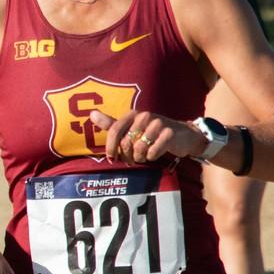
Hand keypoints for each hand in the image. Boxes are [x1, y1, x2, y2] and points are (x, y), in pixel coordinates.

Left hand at [90, 108, 206, 163]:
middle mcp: (144, 116)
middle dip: (127, 156)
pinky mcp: (169, 133)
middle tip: (133, 159)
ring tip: (144, 156)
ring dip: (140, 158)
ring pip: (139, 149)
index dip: (110, 147)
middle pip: (126, 143)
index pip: (114, 130)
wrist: (182, 135)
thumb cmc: (152, 133)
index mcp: (133, 114)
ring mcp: (158, 123)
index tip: (112, 158)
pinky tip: (155, 154)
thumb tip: (91, 114)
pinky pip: (153, 152)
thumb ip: (112, 124)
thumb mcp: (132, 128)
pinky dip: (152, 157)